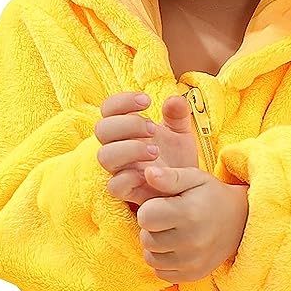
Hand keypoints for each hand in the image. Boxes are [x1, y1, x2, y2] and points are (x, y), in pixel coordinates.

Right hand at [95, 90, 199, 206]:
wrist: (188, 189)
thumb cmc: (177, 158)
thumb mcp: (181, 132)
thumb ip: (178, 115)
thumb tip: (175, 99)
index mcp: (126, 129)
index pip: (109, 109)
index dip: (121, 101)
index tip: (146, 101)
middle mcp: (118, 147)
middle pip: (102, 129)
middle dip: (127, 124)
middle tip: (152, 129)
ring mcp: (120, 169)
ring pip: (105, 156)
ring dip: (129, 149)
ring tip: (155, 151)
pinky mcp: (127, 191)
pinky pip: (114, 185)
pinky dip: (130, 177)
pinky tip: (151, 173)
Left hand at [135, 164, 248, 282]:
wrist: (242, 221)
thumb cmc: (212, 196)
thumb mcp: (195, 178)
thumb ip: (170, 176)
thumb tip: (148, 172)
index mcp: (189, 213)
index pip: (144, 217)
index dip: (149, 209)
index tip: (163, 205)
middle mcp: (191, 241)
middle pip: (146, 239)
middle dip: (152, 228)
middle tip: (169, 220)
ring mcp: (193, 262)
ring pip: (150, 258)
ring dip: (156, 246)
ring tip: (172, 233)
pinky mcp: (193, 275)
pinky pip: (160, 273)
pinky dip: (163, 262)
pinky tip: (176, 248)